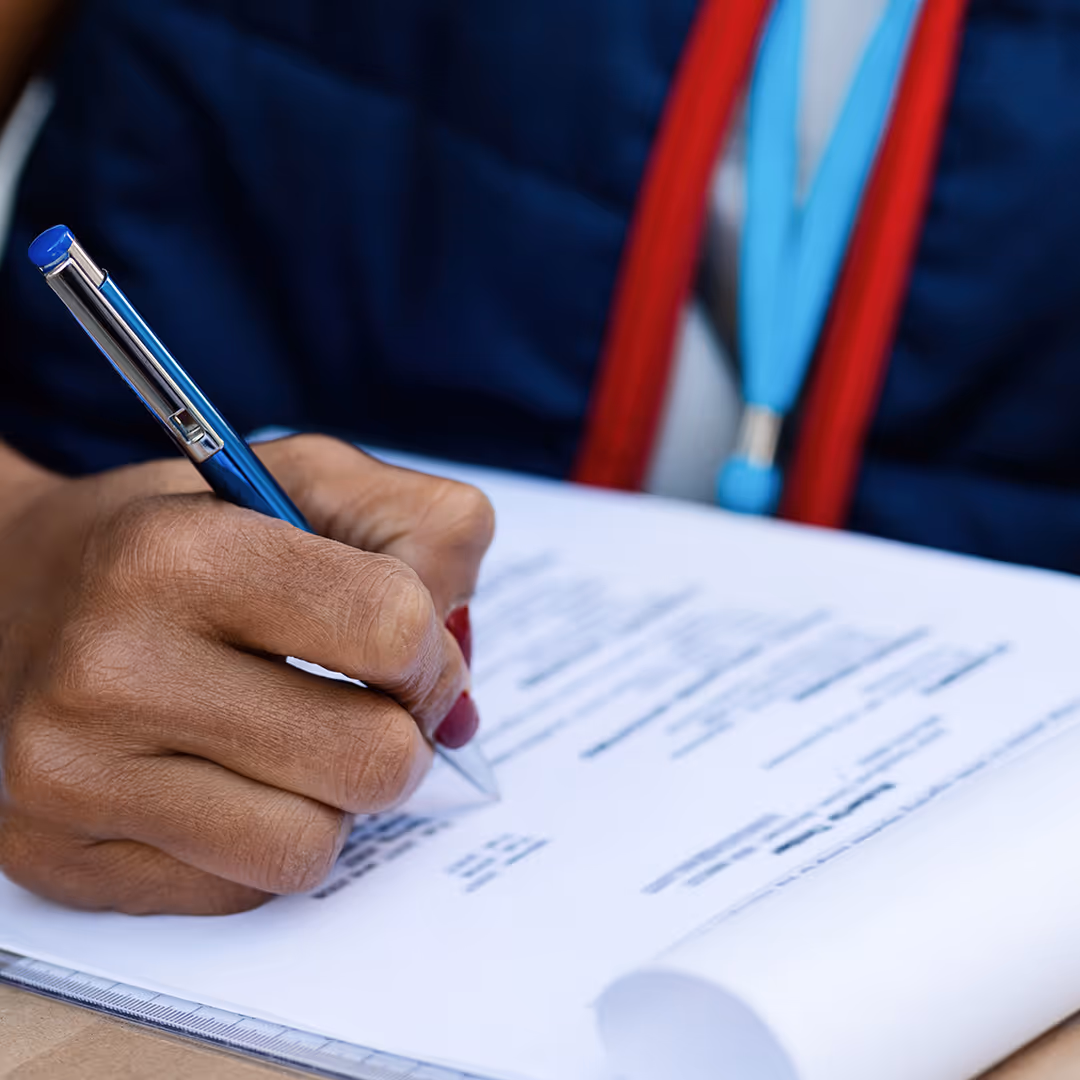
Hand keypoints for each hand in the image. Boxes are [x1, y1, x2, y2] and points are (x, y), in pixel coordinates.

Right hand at [0, 436, 493, 914]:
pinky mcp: (65, 863)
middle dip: (398, 734)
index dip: (427, 647)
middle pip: (374, 760)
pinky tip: (224, 778)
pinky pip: (245, 891)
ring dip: (332, 797)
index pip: (393, 628)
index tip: (404, 645)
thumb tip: (460, 674)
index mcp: (182, 553)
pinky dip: (267, 838)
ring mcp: (77, 779)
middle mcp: (112, 669)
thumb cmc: (182, 538)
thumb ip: (422, 528)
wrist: (9, 593)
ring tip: (288, 738)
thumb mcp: (303, 479)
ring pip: (313, 847)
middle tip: (359, 701)